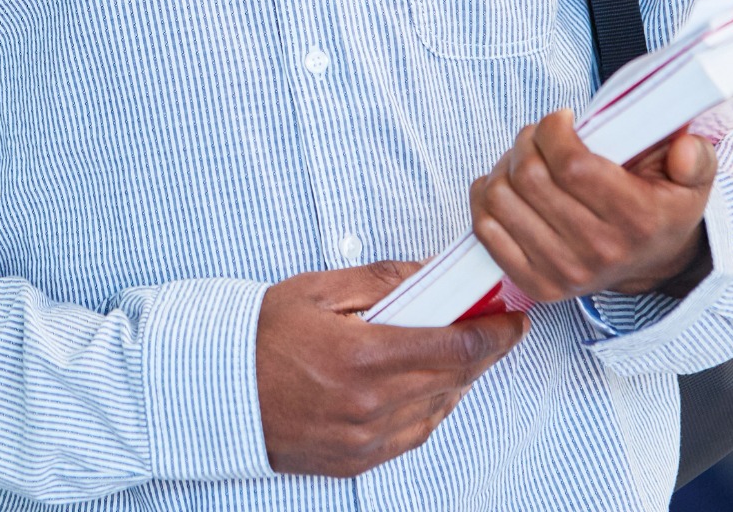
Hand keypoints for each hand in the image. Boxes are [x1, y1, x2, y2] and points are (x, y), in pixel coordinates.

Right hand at [256, 261, 527, 476]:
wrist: (219, 389)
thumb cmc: (262, 335)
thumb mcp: (318, 290)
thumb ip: (380, 281)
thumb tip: (428, 274)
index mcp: (364, 357)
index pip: (455, 348)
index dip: (494, 333)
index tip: (513, 318)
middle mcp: (371, 405)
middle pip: (455, 379)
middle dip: (482, 351)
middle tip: (493, 326)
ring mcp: (366, 438)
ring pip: (440, 409)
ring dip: (457, 379)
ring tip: (456, 349)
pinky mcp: (359, 459)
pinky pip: (415, 435)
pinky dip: (431, 407)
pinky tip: (427, 384)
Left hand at [469, 110, 714, 302]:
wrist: (649, 264)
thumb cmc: (659, 209)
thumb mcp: (691, 180)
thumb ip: (696, 159)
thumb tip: (685, 150)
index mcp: (636, 220)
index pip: (571, 165)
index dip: (553, 130)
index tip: (562, 119)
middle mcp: (599, 251)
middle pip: (530, 177)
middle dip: (527, 140)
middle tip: (539, 135)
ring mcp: (564, 272)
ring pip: (502, 199)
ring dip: (503, 166)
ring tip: (524, 159)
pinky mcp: (536, 284)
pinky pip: (486, 230)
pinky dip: (485, 197)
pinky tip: (505, 185)